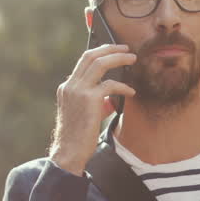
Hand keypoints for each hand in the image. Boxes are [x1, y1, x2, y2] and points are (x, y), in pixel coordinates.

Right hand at [49, 44, 135, 173]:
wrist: (69, 152)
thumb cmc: (78, 137)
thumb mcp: (84, 114)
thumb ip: (96, 103)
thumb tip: (112, 99)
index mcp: (67, 88)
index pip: (83, 61)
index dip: (99, 52)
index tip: (113, 49)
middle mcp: (70, 86)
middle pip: (90, 56)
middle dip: (110, 48)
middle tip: (126, 49)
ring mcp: (78, 91)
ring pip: (99, 63)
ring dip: (118, 58)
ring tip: (132, 59)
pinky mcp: (89, 99)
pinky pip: (110, 85)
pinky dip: (123, 87)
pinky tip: (131, 92)